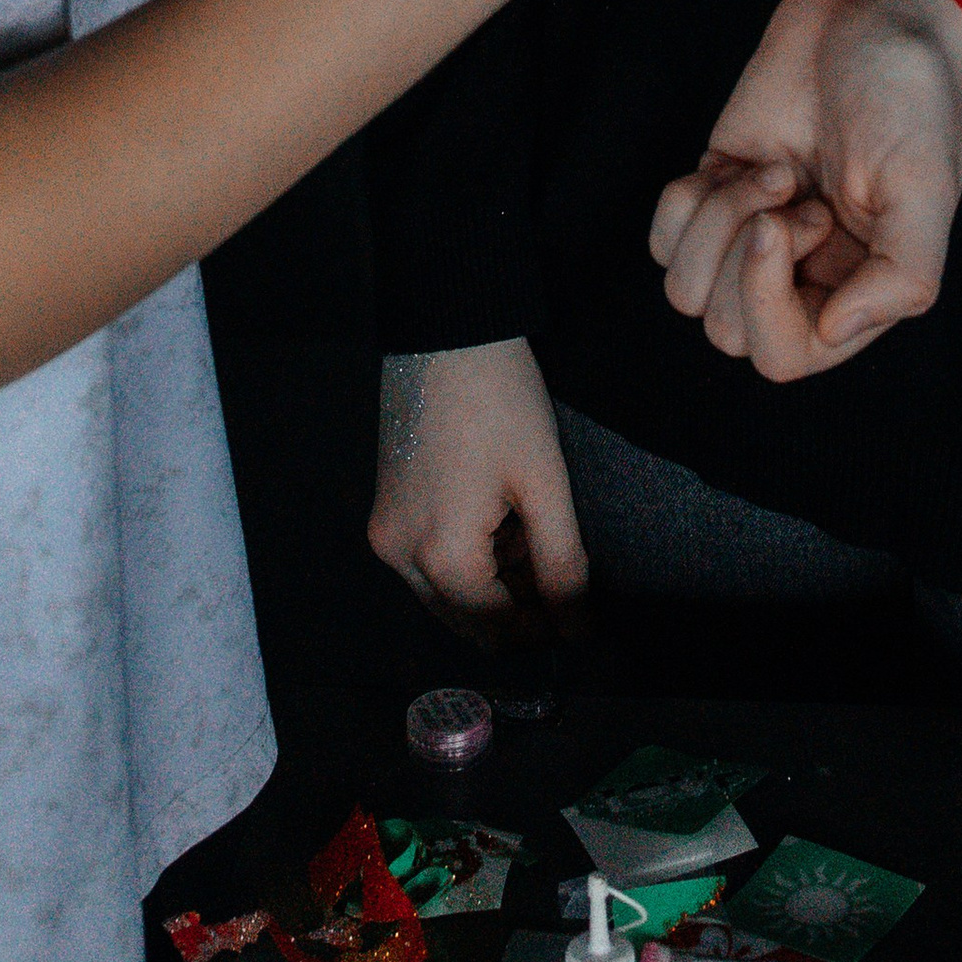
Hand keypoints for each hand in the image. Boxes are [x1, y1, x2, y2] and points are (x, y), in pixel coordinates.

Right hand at [368, 337, 587, 631]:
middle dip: (515, 606)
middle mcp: (398, 554)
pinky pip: (426, 558)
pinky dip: (465, 554)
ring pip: (444, 591)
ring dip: (491, 581)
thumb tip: (576, 630)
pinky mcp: (383, 508)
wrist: (446, 331)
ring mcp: (385, 531)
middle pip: (464, 617)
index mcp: (439, 554)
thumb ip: (562, 564)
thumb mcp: (544, 483)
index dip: (542, 628)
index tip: (578, 615)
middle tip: (558, 569)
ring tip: (530, 530)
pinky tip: (498, 516)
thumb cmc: (500, 401)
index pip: (495, 626)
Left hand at [648, 0, 961, 378]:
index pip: (782, 356)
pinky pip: (665, 234)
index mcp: (855, 290)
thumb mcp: (927, 186)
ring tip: (773, 171)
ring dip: (713, 222)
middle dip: (740, 255)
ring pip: (684, 288)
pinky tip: (737, 162)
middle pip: (723, 328)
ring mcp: (753, 229)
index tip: (780, 223)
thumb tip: (831, 334)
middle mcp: (800, 272)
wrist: (880, 14)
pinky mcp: (719, 183)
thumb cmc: (913, 96)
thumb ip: (901, 277)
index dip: (762, 304)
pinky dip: (683, 202)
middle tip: (793, 187)